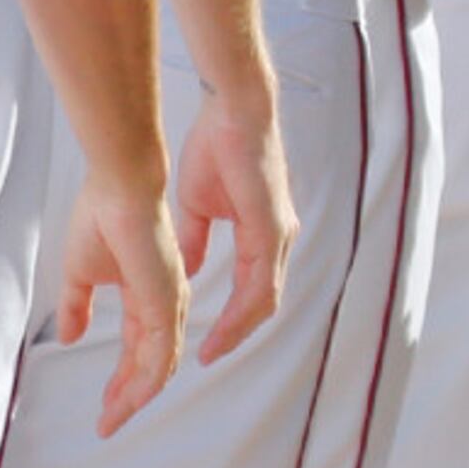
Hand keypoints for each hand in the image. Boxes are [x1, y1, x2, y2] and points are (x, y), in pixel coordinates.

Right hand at [55, 178, 188, 436]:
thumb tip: (67, 336)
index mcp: (146, 293)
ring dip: (135, 396)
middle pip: (152, 362)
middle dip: (129, 395)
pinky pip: (161, 351)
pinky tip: (130, 400)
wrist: (119, 185)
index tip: (105, 407)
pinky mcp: (165, 299)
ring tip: (111, 419)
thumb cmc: (102, 215)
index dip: (122, 379)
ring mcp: (167, 300)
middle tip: (108, 421)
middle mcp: (164, 300)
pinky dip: (147, 381)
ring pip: (159, 364)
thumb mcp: (80, 272)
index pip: (139, 348)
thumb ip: (77, 306)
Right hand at [172, 86, 297, 366]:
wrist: (234, 111)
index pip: (252, 289)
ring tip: (210, 351)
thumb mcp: (200, 204)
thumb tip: (189, 265)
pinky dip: (241, 311)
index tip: (205, 343)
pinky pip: (261, 282)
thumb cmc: (220, 146)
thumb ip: (196, 237)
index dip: (230, 319)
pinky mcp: (272, 227)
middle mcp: (277, 237)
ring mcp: (279, 233)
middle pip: (261, 303)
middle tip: (207, 356)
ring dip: (237, 330)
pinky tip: (221, 326)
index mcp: (262, 232)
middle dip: (234, 334)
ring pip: (264, 300)